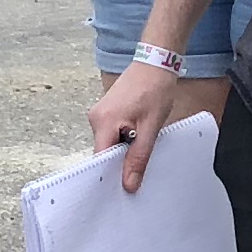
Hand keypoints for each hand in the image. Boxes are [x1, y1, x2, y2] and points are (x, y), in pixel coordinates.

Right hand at [88, 58, 178, 191]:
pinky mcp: (106, 111)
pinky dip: (123, 139)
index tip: (123, 188)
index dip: (111, 175)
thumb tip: (129, 184)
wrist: (156, 64)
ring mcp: (99, 113)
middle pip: (103, 153)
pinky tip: (138, 137)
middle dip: (119, 163)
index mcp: (103, 122)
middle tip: (138, 172)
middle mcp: (95, 118)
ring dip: (123, 149)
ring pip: (108, 143)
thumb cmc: (155, 90)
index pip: (100, 159)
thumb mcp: (151, 127)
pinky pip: (111, 133)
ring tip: (142, 147)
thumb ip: (138, 157)